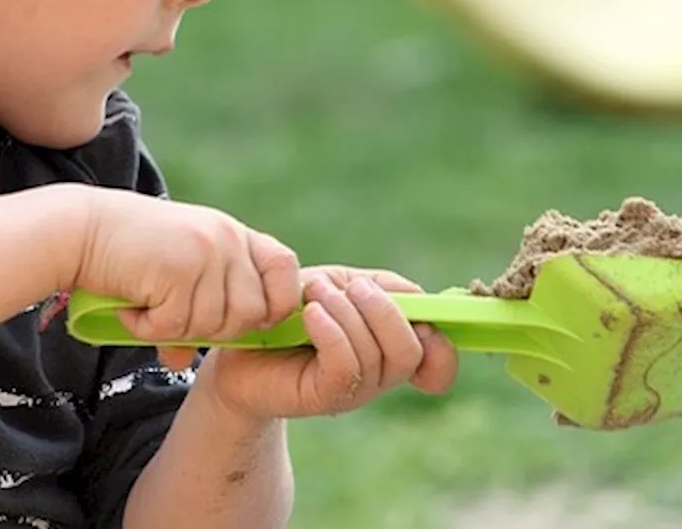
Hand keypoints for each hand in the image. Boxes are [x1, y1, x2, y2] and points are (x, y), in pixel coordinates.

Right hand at [73, 188, 301, 367]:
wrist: (80, 229)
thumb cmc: (125, 252)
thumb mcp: (173, 271)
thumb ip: (192, 308)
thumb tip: (181, 362)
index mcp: (232, 233)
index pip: (285, 270)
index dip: (275, 303)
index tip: (245, 319)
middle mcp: (225, 239)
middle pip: (250, 313)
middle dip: (214, 330)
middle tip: (173, 319)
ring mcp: (203, 252)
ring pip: (213, 324)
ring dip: (176, 330)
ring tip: (146, 309)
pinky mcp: (176, 270)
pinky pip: (176, 326)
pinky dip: (150, 329)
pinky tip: (131, 310)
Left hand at [194, 265, 458, 419]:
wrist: (239, 344)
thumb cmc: (292, 311)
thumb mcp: (341, 285)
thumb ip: (383, 286)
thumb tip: (419, 296)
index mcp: (389, 349)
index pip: (439, 361)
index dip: (442, 343)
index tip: (416, 318)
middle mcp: (379, 375)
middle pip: (411, 350)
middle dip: (383, 310)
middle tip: (347, 288)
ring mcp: (353, 391)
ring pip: (377, 353)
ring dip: (347, 312)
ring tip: (314, 294)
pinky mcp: (324, 397)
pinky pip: (346, 365)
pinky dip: (332, 331)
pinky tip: (310, 314)